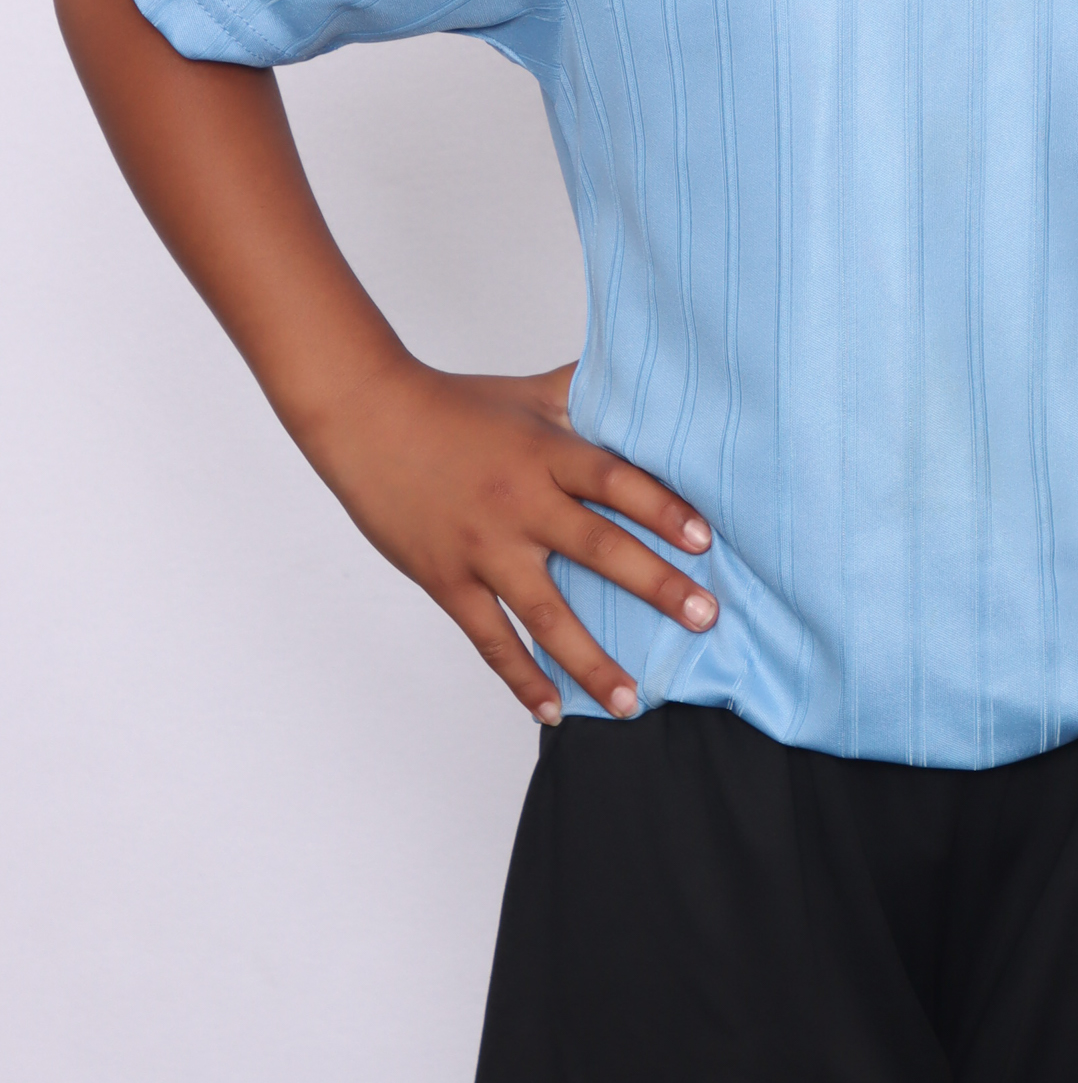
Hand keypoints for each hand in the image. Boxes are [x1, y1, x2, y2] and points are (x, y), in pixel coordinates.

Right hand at [307, 355, 715, 723]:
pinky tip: (552, 710)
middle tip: (705, 619)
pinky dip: (521, 678)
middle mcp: (519, 504)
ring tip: (632, 701)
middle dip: (657, 587)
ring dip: (592, 661)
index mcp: (545, 454)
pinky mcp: (447, 581)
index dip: (662, 509)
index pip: (616, 482)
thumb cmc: (455, 404)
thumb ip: (586, 392)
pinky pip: (490, 639)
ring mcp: (482, 548)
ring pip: (546, 614)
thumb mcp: (529, 393)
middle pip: (598, 549)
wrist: (367, 417)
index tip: (705, 540)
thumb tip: (640, 372)